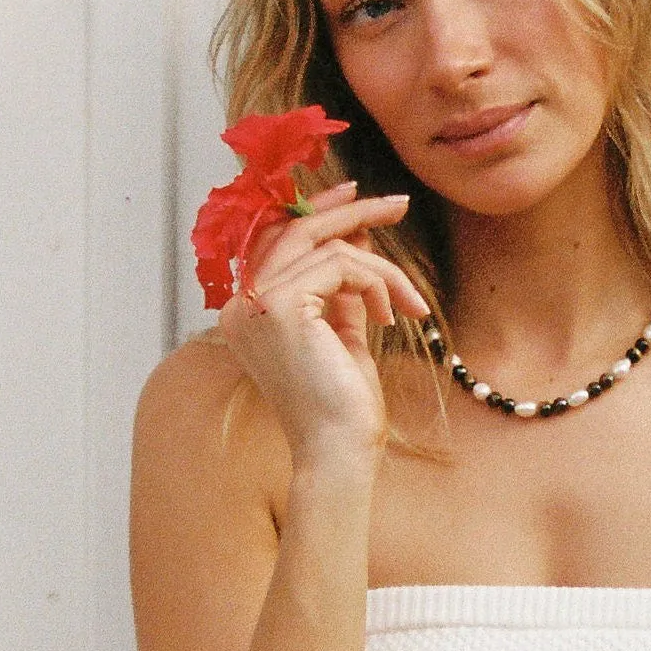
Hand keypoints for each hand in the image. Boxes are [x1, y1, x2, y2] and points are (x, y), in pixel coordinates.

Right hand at [216, 185, 429, 468]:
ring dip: (382, 268)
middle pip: (295, 231)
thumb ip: (339, 287)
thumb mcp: (342, 332)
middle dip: (351, 212)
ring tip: (410, 303)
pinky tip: (393, 316)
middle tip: (398, 203)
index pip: (277, 241)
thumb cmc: (343, 405)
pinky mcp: (280, 306)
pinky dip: (377, 282)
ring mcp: (255, 304)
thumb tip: (355, 237)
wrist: (340, 450)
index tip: (360, 199)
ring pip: (327, 247)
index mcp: (248, 313)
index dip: (318, 213)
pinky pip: (341, 265)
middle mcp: (240, 305)